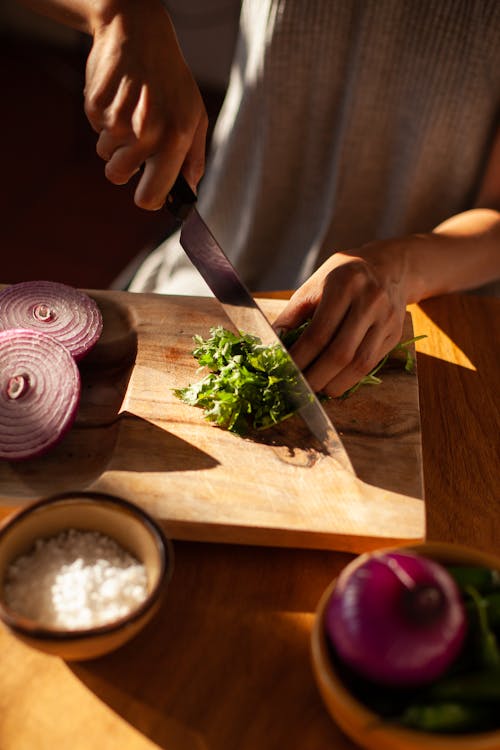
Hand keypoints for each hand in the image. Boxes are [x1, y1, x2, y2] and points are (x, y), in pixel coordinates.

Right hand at [84, 1, 207, 208]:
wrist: (138, 32)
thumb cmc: (172, 80)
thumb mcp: (195, 116)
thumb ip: (192, 160)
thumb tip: (188, 195)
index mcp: (175, 140)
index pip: (150, 196)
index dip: (147, 197)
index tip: (148, 190)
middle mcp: (146, 133)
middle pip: (119, 177)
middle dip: (125, 167)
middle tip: (137, 143)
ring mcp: (117, 120)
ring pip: (105, 154)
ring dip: (115, 140)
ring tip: (131, 111)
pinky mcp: (95, 106)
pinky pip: (95, 131)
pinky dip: (104, 120)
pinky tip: (119, 97)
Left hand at [274, 239, 411, 396]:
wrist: (388, 266)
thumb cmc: (343, 276)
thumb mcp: (313, 285)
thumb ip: (292, 314)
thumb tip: (274, 344)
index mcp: (344, 285)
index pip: (318, 333)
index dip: (300, 358)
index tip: (286, 371)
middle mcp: (370, 301)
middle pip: (340, 352)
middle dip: (317, 377)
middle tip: (300, 387)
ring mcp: (386, 319)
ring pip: (360, 363)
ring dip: (335, 383)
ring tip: (317, 389)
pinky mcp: (395, 334)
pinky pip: (372, 363)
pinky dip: (351, 378)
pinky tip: (335, 381)